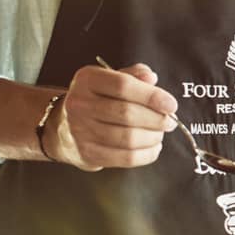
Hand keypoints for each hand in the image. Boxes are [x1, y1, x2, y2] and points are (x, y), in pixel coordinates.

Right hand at [50, 62, 178, 170]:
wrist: (63, 127)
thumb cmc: (96, 99)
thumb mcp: (109, 79)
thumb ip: (132, 75)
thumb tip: (151, 78)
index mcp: (87, 80)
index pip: (123, 86)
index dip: (151, 96)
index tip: (171, 104)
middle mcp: (79, 104)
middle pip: (127, 113)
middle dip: (156, 119)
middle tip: (170, 121)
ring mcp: (80, 131)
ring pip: (127, 138)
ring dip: (152, 137)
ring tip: (160, 133)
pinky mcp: (87, 154)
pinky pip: (124, 158)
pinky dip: (146, 154)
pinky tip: (153, 147)